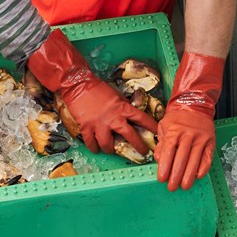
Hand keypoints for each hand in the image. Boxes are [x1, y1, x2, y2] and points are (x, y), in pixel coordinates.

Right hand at [27, 29, 153, 154]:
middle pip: (130, 136)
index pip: (142, 119)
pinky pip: (91, 143)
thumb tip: (128, 113)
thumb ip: (123, 106)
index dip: (152, 127)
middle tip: (143, 151)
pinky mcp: (87, 127)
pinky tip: (96, 149)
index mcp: (123, 108)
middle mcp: (114, 118)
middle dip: (138, 145)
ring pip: (108, 144)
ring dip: (111, 149)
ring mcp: (100, 124)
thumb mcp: (116, 95)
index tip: (158, 133)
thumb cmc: (98, 88)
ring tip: (112, 151)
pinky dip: (94, 147)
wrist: (78, 85)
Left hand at [155, 52, 223, 190]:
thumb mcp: (164, 126)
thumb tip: (159, 160)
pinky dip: (203, 168)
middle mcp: (188, 135)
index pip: (168, 153)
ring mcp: (201, 138)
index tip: (161, 179)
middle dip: (176, 175)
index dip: (165, 167)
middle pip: (181, 159)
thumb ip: (161, 143)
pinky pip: (207, 157)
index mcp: (174, 131)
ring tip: (184, 186)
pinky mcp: (210, 141)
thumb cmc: (177, 117)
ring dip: (189, 176)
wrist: (195, 104)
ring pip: (194, 160)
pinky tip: (198, 176)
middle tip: (172, 187)